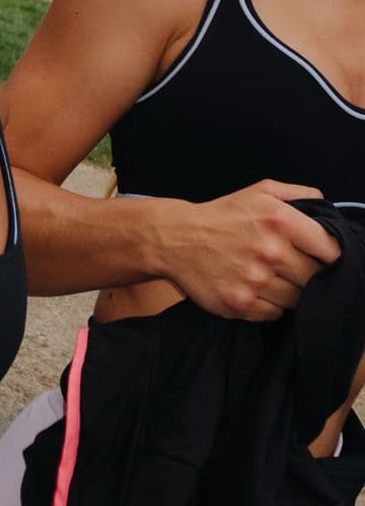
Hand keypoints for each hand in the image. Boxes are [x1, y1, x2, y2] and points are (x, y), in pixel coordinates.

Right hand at [158, 180, 341, 321]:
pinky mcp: (240, 303)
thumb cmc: (221, 215)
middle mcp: (270, 251)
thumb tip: (325, 205)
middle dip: (308, 274)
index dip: (328, 255)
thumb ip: (298, 193)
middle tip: (291, 268)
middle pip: (316, 278)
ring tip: (270, 278)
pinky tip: (255, 289)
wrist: (174, 239)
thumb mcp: (259, 192)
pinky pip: (275, 313)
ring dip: (288, 291)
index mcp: (280, 220)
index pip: (331, 250)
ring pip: (297, 299)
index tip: (319, 256)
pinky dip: (270, 305)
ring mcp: (255, 280)